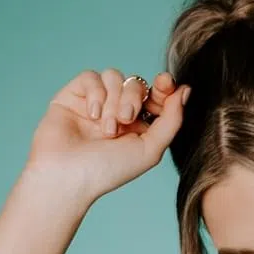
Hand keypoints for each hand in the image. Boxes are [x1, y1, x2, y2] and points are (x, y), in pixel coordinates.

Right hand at [25, 68, 190, 203]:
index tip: (166, 83)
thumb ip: (172, 120)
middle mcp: (117, 111)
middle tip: (126, 119)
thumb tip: (185, 90)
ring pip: (114, 77)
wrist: (68, 177)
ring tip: (107, 128)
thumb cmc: (109, 170)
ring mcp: (95, 103)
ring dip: (115, 100)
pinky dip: (95, 93)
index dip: (164, 86)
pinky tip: (92, 115)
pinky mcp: (72, 96)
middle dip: (134, 98)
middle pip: (137, 83)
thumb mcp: (151, 149)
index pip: (156, 95)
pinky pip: (91, 77)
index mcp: (139, 124)